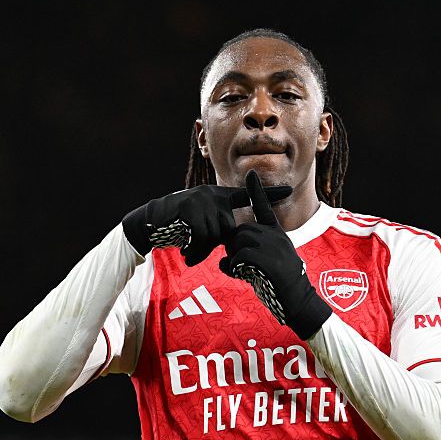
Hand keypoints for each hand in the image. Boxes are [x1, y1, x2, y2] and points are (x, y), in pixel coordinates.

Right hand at [122, 183, 291, 266]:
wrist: (149, 223)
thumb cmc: (178, 227)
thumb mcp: (202, 226)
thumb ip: (219, 229)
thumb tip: (235, 244)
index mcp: (218, 197)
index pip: (247, 195)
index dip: (269, 193)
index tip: (291, 189)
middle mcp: (212, 194)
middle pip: (230, 228)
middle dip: (216, 246)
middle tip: (197, 250)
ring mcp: (200, 199)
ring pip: (216, 234)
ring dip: (202, 249)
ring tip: (188, 250)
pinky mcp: (189, 208)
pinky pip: (203, 236)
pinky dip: (195, 249)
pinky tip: (184, 250)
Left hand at [220, 170, 331, 339]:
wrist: (299, 302)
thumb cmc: (281, 287)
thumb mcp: (265, 266)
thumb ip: (247, 257)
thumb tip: (222, 259)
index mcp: (277, 234)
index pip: (264, 208)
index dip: (256, 191)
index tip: (250, 174)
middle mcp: (277, 236)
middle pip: (241, 231)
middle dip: (234, 248)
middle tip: (240, 265)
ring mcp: (274, 247)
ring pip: (239, 243)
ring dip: (235, 259)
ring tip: (245, 272)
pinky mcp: (269, 260)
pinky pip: (239, 257)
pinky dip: (236, 269)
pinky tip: (245, 277)